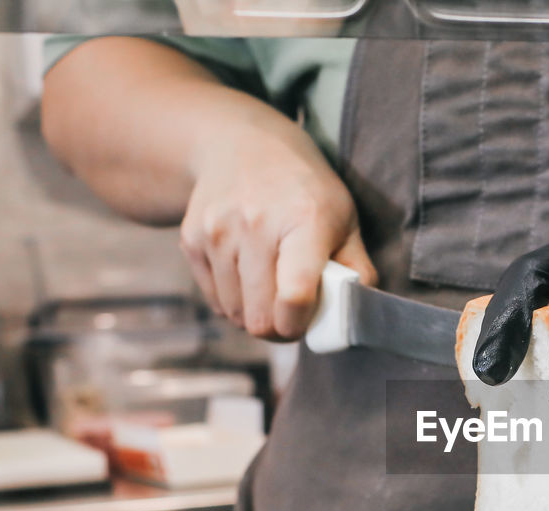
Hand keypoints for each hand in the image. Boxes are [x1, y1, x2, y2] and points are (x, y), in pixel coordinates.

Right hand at [180, 129, 374, 340]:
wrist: (242, 144)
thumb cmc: (304, 189)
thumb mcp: (345, 219)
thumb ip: (357, 270)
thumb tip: (355, 314)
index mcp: (304, 221)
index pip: (294, 295)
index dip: (299, 325)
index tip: (306, 324)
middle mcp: (255, 224)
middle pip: (259, 317)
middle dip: (279, 328)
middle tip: (292, 314)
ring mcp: (218, 231)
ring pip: (234, 313)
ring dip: (254, 315)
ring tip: (271, 290)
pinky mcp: (191, 239)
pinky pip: (213, 299)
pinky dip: (233, 301)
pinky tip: (248, 277)